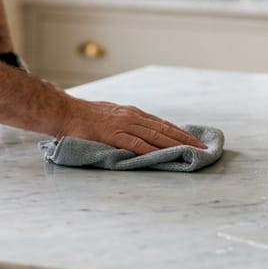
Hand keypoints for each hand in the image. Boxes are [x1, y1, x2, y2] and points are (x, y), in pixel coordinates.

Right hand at [65, 100, 205, 154]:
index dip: (180, 132)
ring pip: (155, 136)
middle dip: (185, 139)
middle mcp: (132, 117)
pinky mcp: (114, 134)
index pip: (162, 124)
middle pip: (164, 129)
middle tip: (202, 148)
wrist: (65, 112)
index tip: (195, 140)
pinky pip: (135, 143)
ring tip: (190, 152)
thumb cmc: (84, 118)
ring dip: (175, 145)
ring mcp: (123, 125)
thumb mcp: (111, 117)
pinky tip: (162, 156)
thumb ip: (125, 126)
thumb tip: (140, 136)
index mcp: (132, 113)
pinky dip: (150, 150)